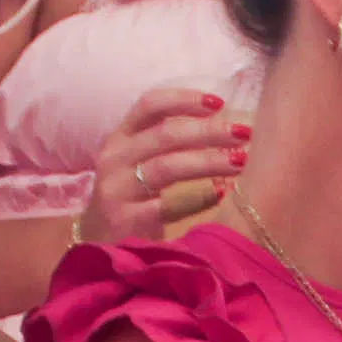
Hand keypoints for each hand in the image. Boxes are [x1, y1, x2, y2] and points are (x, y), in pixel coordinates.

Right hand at [79, 88, 249, 242]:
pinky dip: (198, 199)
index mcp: (120, 138)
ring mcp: (117, 190)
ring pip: (167, 167)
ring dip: (209, 162)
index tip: (219, 103)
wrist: (97, 242)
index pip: (149, 105)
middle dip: (209, 131)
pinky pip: (167, 206)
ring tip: (240, 161)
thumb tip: (222, 125)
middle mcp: (115, 159)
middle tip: (244, 133)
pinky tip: (220, 194)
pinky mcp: (124, 220)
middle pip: (165, 135)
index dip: (184, 99)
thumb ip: (168, 142)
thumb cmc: (130, 197)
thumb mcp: (138, 162)